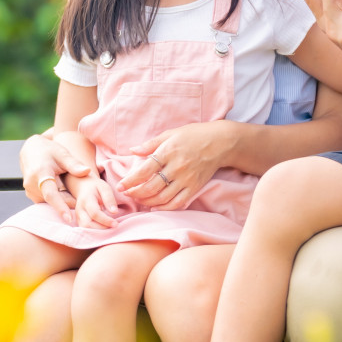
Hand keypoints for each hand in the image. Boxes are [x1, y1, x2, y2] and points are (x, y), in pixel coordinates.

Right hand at [21, 130, 90, 216]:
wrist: (30, 150)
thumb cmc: (49, 151)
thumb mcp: (62, 154)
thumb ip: (74, 164)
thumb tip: (87, 171)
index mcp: (40, 173)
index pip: (50, 194)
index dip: (60, 207)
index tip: (69, 219)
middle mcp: (32, 185)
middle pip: (54, 201)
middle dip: (70, 203)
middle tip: (87, 202)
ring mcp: (30, 191)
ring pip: (51, 203)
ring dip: (64, 202)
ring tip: (77, 196)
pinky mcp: (31, 195)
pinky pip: (47, 202)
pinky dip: (58, 200)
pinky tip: (68, 194)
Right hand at [69, 175, 119, 228]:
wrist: (84, 187)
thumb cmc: (96, 187)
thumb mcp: (104, 188)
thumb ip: (109, 199)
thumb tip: (114, 212)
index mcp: (86, 200)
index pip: (95, 213)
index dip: (105, 220)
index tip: (116, 224)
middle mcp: (79, 210)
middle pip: (87, 224)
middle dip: (101, 229)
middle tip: (113, 227)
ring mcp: (77, 216)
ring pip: (85, 229)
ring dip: (98, 232)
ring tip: (109, 229)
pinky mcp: (79, 221)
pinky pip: (85, 230)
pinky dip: (95, 232)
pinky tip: (104, 229)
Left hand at [117, 122, 233, 209]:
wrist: (220, 143)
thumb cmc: (193, 135)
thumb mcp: (170, 134)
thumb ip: (151, 144)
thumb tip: (132, 151)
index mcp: (168, 152)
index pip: (145, 170)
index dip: (131, 180)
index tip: (121, 186)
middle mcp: (177, 167)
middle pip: (151, 187)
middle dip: (136, 193)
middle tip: (128, 194)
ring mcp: (186, 179)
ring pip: (162, 197)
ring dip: (147, 202)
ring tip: (138, 200)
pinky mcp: (194, 187)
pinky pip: (177, 203)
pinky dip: (164, 207)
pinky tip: (155, 207)